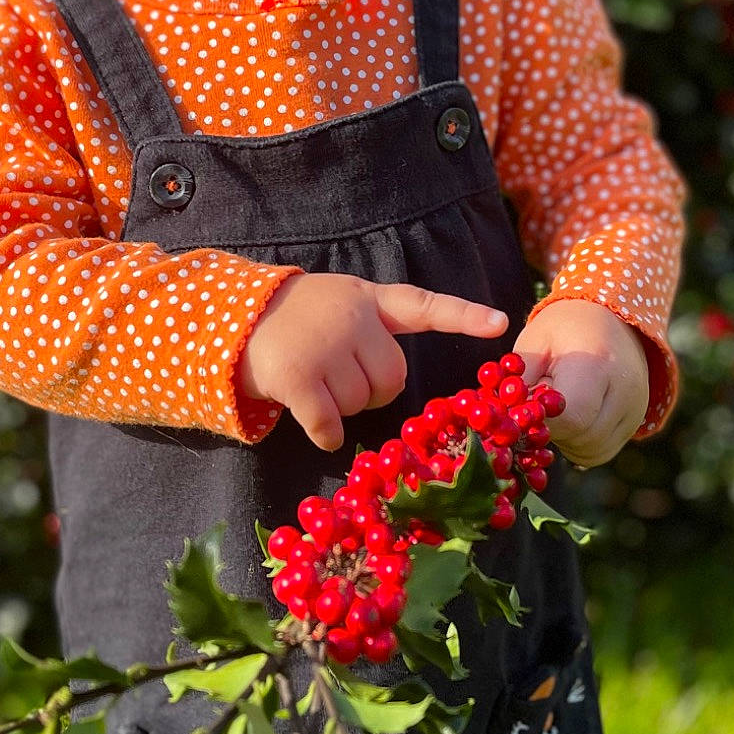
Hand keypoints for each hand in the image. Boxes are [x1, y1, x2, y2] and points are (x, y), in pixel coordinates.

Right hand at [237, 273, 508, 451]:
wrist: (234, 321)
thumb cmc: (296, 320)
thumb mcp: (339, 301)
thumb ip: (373, 328)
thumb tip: (393, 384)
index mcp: (368, 299)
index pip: (424, 305)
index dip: (464, 316)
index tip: (500, 323)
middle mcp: (351, 319)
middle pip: (394, 378)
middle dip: (373, 390)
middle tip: (342, 379)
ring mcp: (324, 347)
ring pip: (362, 404)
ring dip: (343, 408)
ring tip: (316, 383)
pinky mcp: (299, 377)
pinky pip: (330, 425)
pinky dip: (326, 434)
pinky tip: (317, 425)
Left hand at [512, 300, 650, 469]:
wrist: (609, 315)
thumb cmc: (563, 327)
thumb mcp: (534, 343)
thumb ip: (519, 383)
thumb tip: (502, 420)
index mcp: (598, 364)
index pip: (571, 417)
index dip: (541, 422)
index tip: (524, 409)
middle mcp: (626, 391)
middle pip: (582, 438)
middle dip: (551, 432)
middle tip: (538, 406)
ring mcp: (636, 409)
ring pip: (592, 451)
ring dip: (565, 440)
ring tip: (557, 408)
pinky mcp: (637, 421)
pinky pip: (601, 450)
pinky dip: (580, 443)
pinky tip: (571, 418)